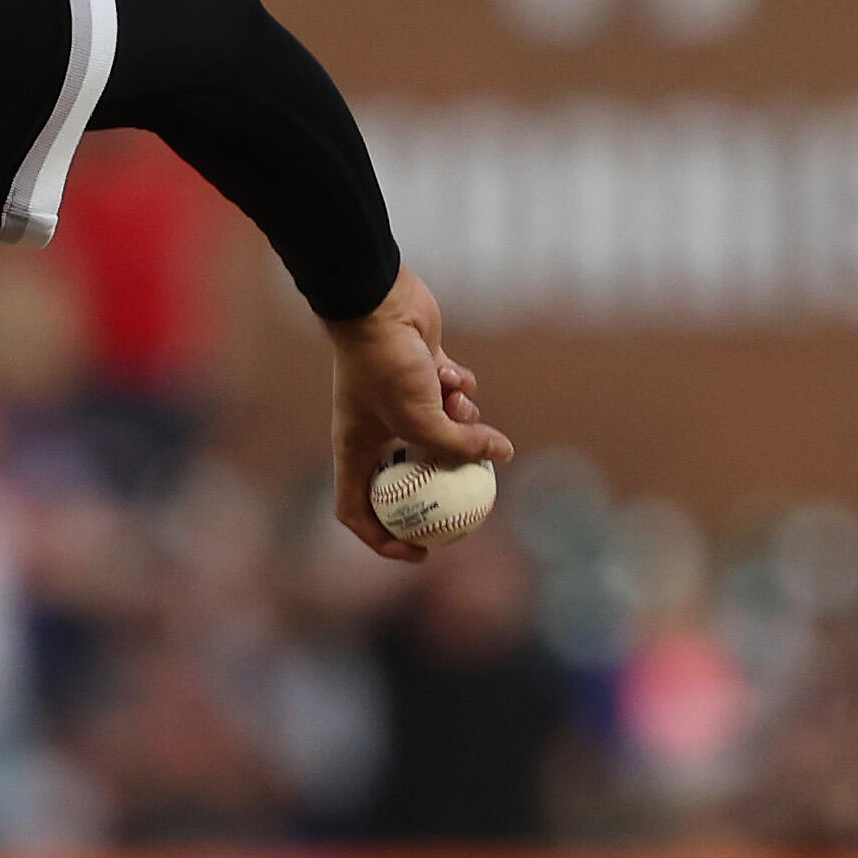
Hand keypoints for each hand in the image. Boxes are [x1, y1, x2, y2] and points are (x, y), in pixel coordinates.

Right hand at [326, 266, 509, 562]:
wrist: (379, 305)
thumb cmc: (385, 366)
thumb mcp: (421, 418)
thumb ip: (459, 446)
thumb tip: (501, 456)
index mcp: (356, 452)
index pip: (359, 512)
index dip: (385, 541)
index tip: (421, 552)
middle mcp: (375, 433)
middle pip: (410, 478)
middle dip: (443, 483)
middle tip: (475, 495)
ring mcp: (400, 405)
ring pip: (443, 433)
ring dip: (460, 422)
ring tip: (458, 400)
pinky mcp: (424, 377)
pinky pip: (453, 397)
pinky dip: (460, 389)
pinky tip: (451, 370)